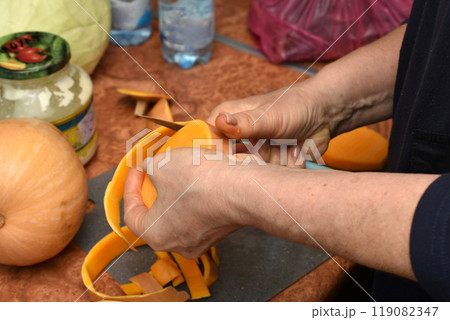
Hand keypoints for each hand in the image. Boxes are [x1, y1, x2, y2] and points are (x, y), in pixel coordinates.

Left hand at [123, 148, 244, 257]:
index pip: (131, 213)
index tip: (138, 168)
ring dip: (176, 191)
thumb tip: (150, 168)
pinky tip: (201, 177)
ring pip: (180, 213)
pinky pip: (200, 212)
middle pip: (156, 215)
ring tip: (179, 169)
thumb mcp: (161, 165)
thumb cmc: (198, 181)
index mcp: (156, 235)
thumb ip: (148, 167)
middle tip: (157, 170)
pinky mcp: (219, 230)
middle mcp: (178, 244)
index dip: (130, 187)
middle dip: (154, 189)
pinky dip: (196, 195)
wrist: (243, 190)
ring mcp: (201, 240)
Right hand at [207, 84, 331, 165]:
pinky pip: (267, 177)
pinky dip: (280, 171)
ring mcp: (253, 152)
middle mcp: (237, 138)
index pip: (207, 140)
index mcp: (229, 120)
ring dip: (266, 167)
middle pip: (225, 162)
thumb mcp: (269, 115)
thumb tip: (219, 123)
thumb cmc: (295, 106)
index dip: (210, 155)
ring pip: (248, 172)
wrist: (326, 114)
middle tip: (262, 158)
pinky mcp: (268, 164)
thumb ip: (245, 122)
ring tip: (281, 153)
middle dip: (244, 166)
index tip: (224, 164)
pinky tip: (291, 158)